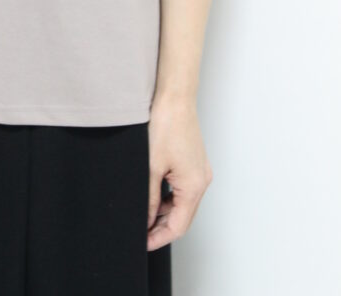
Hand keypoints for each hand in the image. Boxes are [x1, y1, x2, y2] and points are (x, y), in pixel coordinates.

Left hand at [146, 93, 212, 250]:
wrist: (175, 98)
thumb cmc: (166, 125)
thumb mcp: (151, 167)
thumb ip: (149, 197)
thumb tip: (145, 219)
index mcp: (194, 186)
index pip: (178, 226)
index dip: (159, 238)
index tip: (143, 243)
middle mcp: (201, 181)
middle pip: (183, 217)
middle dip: (162, 227)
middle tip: (141, 233)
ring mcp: (199, 171)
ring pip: (183, 203)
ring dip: (165, 212)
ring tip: (143, 215)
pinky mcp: (194, 162)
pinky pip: (183, 188)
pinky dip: (169, 196)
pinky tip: (153, 195)